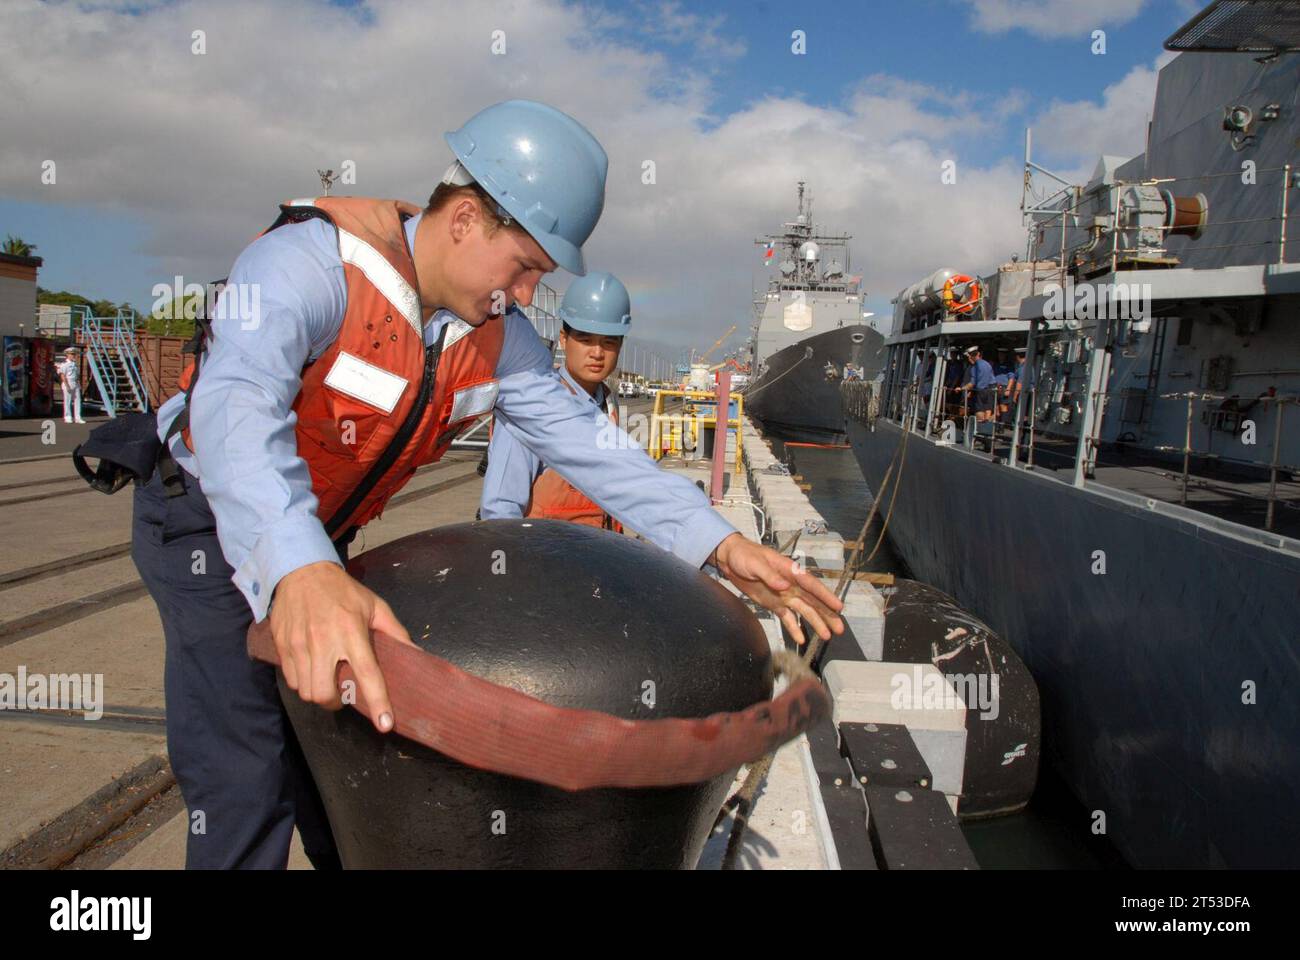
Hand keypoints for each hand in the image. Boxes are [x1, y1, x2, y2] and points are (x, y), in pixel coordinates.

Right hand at [268, 561, 414, 731]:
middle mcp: (324, 642)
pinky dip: (302, 683)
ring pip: (307, 692)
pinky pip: (292, 681)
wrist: (301, 571)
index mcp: (352, 632)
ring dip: (319, 694)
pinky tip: (311, 670)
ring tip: (326, 681)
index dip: (378, 702)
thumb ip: (395, 631)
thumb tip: (415, 653)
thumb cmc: (342, 591)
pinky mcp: (282, 647)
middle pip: (326, 694)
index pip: (367, 674)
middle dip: (336, 703)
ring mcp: (300, 646)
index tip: (385, 725)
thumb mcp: (374, 605)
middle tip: (342, 694)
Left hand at [710, 533, 844, 645]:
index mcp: (790, 571)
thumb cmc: (744, 555)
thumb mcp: (755, 563)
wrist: (731, 559)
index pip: (811, 584)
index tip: (838, 607)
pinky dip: (794, 628)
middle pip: (813, 601)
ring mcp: (784, 595)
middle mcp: (791, 584)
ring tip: (827, 636)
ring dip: (816, 623)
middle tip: (840, 628)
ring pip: (804, 611)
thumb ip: (769, 575)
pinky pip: (787, 618)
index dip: (825, 596)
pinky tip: (801, 640)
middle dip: (827, 614)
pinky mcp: (774, 604)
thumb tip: (784, 586)